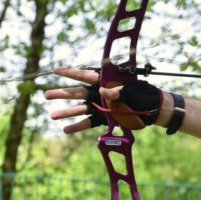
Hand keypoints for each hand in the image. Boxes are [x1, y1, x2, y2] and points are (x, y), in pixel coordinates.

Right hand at [45, 67, 163, 133]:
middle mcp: (101, 93)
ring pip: (80, 108)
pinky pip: (89, 122)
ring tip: (52, 115)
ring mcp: (101, 106)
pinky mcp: (104, 118)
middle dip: (62, 94)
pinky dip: (78, 126)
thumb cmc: (145, 96)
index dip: (71, 73)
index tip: (56, 70)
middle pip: (78, 92)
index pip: (87, 75)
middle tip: (46, 95)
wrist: (154, 110)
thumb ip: (119, 91)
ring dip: (66, 112)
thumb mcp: (134, 91)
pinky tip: (66, 129)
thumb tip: (104, 91)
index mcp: (107, 81)